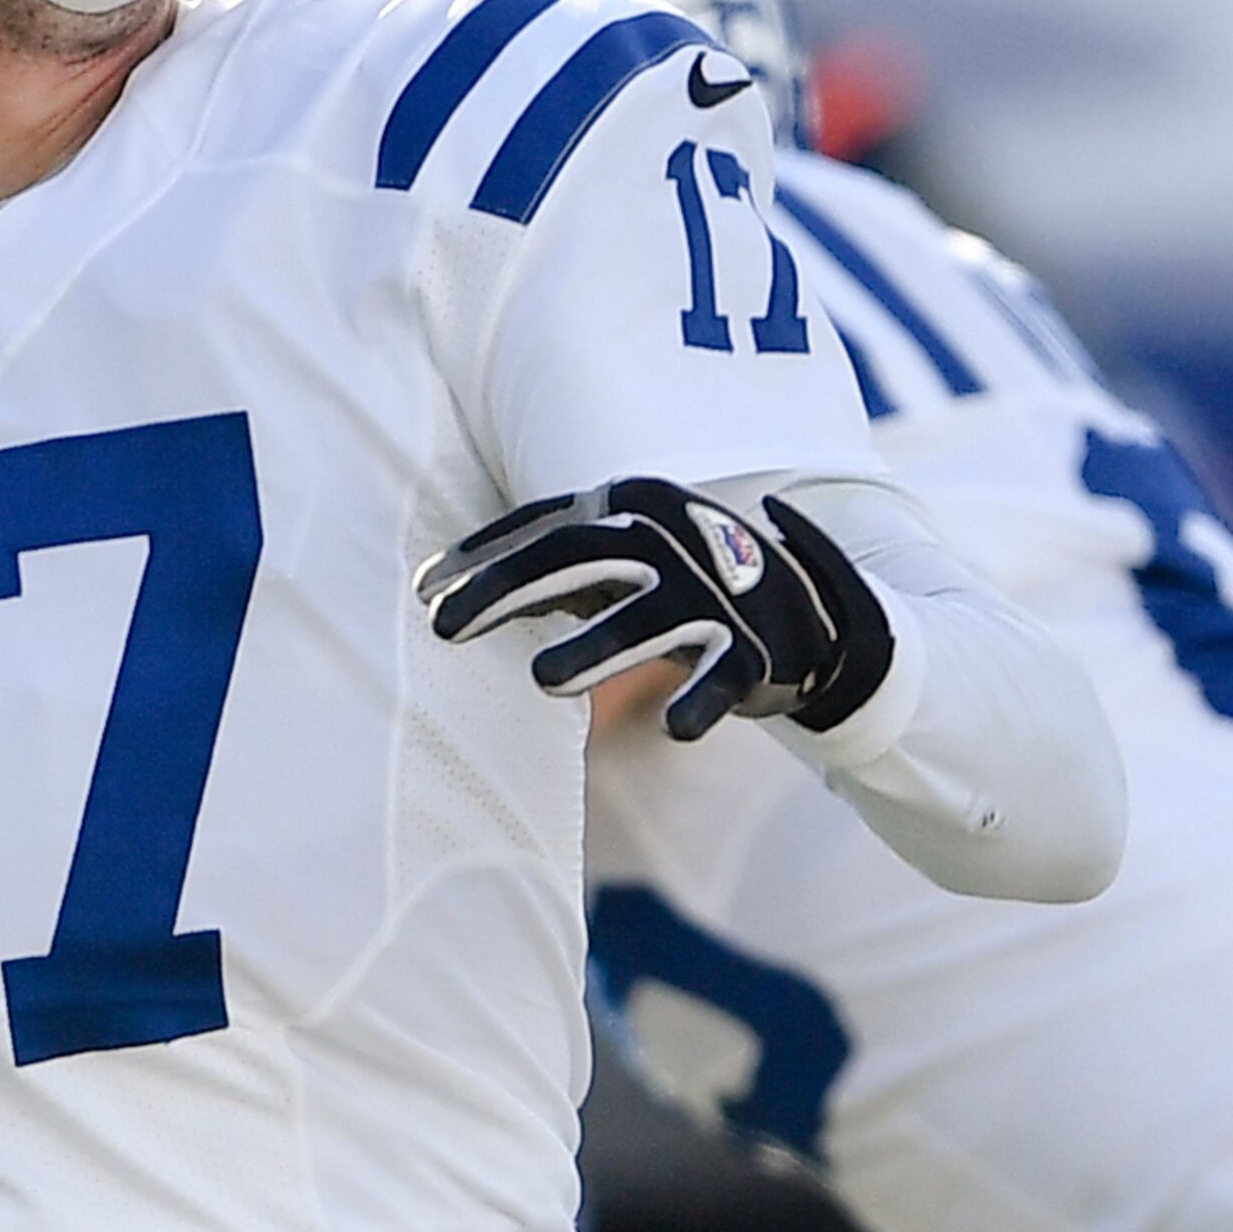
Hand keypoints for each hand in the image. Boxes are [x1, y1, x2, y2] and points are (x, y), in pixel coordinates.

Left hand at [418, 478, 893, 742]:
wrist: (807, 606)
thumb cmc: (678, 576)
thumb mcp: (617, 553)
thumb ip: (545, 564)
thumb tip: (444, 585)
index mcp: (630, 503)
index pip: (542, 526)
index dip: (481, 556)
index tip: (424, 590)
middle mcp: (667, 537)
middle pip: (575, 557)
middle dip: (506, 591)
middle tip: (444, 627)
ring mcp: (712, 595)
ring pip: (644, 621)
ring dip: (593, 649)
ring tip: (541, 679)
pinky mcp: (752, 649)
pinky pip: (719, 678)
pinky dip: (697, 703)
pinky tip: (672, 729)